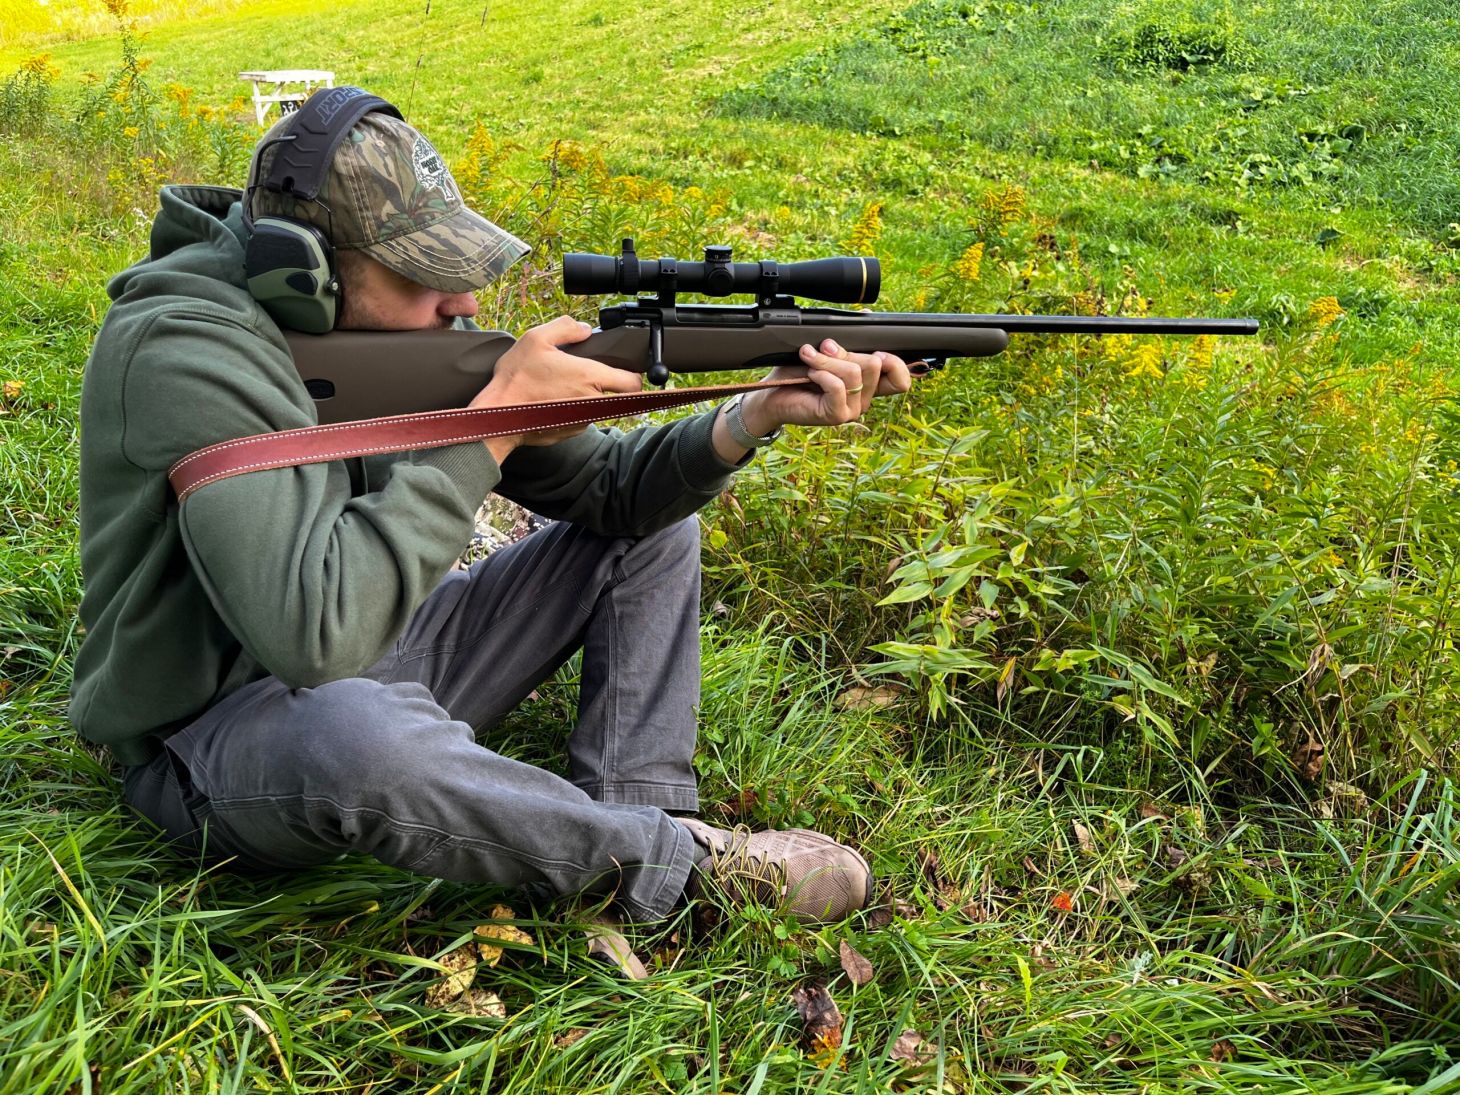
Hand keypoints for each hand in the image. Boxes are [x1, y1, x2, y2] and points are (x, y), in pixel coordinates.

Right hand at [470, 316, 641, 460]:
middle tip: (589, 375)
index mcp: (589, 377)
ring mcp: (582, 421)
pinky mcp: (570, 433)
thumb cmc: (516, 378)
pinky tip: (553, 401)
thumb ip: (566, 327)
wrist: (497, 415)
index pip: (633, 382)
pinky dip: (573, 411)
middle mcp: (592, 402)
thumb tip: (585, 329)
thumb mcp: (537, 338)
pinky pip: (581, 419)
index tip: (623, 370)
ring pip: (598, 408)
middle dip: (609, 385)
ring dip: (588, 398)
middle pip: (618, 396)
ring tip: (562, 387)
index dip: (632, 375)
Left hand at [733, 339, 912, 441]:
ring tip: (809, 357)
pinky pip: (838, 386)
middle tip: (823, 349)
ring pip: (854, 373)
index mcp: (867, 386)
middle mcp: (864, 400)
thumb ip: (847, 345)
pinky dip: (821, 373)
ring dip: (827, 359)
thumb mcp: (827, 355)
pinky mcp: (836, 415)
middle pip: (874, 364)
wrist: (772, 395)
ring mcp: (852, 410)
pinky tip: (809, 373)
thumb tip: (863, 321)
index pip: (901, 380)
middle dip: (845, 351)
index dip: (895, 362)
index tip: (874, 350)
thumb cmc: (798, 374)